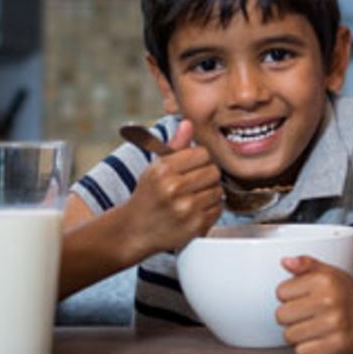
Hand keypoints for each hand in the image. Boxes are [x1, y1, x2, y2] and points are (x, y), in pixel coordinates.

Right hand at [120, 119, 222, 255]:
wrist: (134, 230)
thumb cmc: (149, 195)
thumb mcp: (156, 168)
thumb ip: (175, 145)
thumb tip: (189, 123)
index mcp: (163, 170)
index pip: (203, 153)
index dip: (200, 159)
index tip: (193, 166)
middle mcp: (173, 189)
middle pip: (213, 171)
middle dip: (207, 175)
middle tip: (194, 182)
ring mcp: (185, 209)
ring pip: (218, 190)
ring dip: (210, 192)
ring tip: (194, 196)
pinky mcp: (195, 225)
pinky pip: (218, 208)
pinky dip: (211, 209)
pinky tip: (196, 210)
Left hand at [276, 256, 352, 353]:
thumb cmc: (349, 296)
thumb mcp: (330, 274)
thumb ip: (306, 265)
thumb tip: (286, 261)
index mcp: (325, 280)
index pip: (281, 292)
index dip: (289, 296)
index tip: (302, 298)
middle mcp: (330, 300)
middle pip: (282, 315)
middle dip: (291, 317)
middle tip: (307, 315)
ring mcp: (334, 323)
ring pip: (290, 335)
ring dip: (298, 334)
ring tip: (314, 327)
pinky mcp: (337, 344)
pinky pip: (303, 351)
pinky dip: (308, 349)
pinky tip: (319, 339)